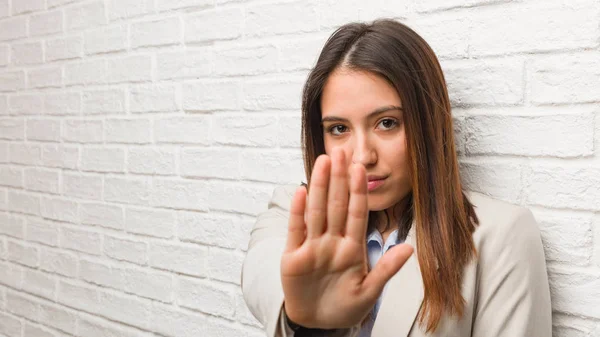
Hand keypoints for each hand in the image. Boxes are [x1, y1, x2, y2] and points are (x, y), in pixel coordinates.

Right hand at [280, 148, 413, 329]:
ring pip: (316, 212)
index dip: (358, 191)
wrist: (318, 322)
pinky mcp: (293, 256)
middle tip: (340, 151)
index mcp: (351, 247)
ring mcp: (312, 247)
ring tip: (323, 162)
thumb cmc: (345, 306)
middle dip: (339, 179)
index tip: (361, 168)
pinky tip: (301, 192)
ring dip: (319, 187)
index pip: (356, 213)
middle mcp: (332, 242)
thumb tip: (409, 248)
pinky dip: (298, 212)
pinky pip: (296, 230)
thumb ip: (386, 269)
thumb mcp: (369, 291)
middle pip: (336, 205)